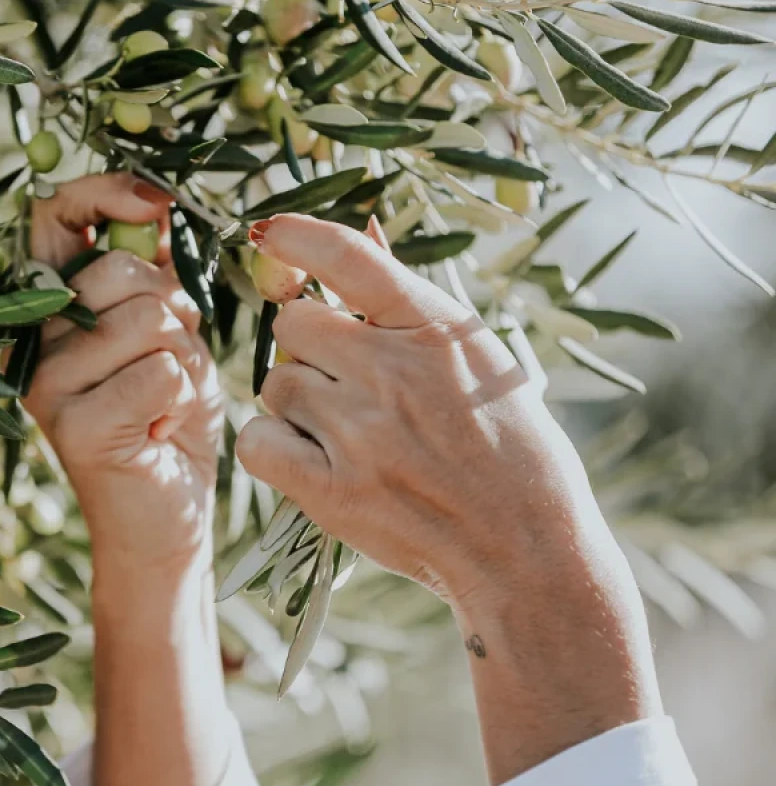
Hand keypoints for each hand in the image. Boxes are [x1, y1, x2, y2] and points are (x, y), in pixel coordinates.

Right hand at [25, 174, 223, 575]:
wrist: (166, 515)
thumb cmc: (167, 415)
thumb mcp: (168, 330)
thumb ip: (157, 272)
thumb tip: (162, 205)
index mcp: (47, 307)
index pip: (56, 217)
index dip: (107, 194)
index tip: (161, 202)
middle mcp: (31, 341)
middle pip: (120, 271)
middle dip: (174, 307)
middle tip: (168, 359)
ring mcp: (46, 385)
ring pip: (149, 320)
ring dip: (184, 359)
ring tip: (163, 400)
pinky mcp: (77, 429)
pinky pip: (162, 373)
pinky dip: (183, 399)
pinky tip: (162, 431)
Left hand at [236, 213, 661, 783]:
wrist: (527, 551)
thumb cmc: (510, 450)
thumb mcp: (480, 360)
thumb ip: (411, 308)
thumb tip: (360, 237)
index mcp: (438, 329)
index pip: (349, 257)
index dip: (297, 236)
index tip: (267, 234)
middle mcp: (395, 371)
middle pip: (293, 324)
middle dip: (308, 347)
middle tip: (343, 381)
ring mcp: (361, 432)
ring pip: (276, 383)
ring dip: (296, 402)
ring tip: (347, 433)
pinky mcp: (333, 490)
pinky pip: (258, 441)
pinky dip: (274, 448)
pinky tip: (313, 461)